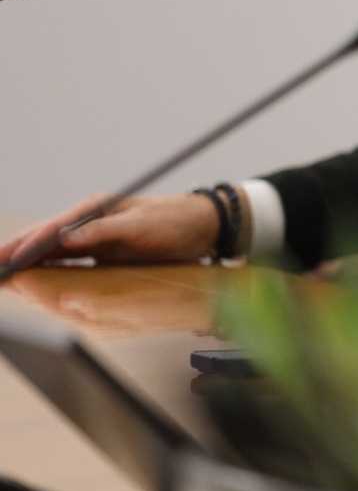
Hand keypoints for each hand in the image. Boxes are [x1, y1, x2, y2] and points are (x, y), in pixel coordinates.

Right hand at [0, 192, 220, 269]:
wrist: (203, 225)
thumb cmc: (175, 220)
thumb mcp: (142, 225)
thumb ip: (104, 231)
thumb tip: (67, 239)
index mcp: (95, 210)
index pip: (52, 229)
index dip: (26, 244)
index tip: (5, 258)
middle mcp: (90, 222)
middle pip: (44, 240)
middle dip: (15, 252)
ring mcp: (94, 238)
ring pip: (51, 252)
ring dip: (26, 263)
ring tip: (1, 277)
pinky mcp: (102, 252)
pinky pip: (67, 262)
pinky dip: (46, 270)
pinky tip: (31, 281)